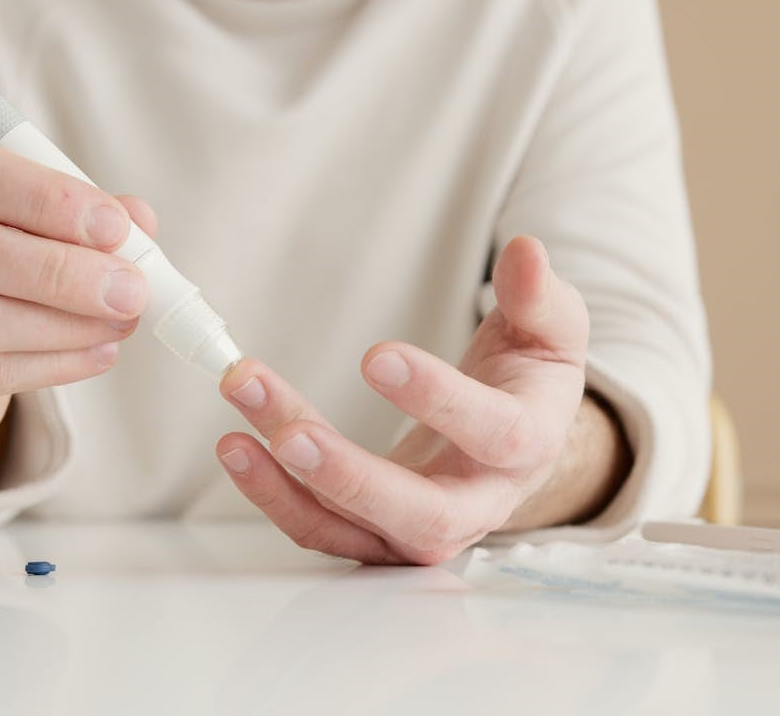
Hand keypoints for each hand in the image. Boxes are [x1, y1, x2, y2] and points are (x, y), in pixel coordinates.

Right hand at [0, 142, 155, 494]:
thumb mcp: (34, 235)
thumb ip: (83, 221)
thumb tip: (138, 218)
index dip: (43, 197)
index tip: (114, 224)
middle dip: (57, 268)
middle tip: (129, 287)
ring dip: (59, 322)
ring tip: (122, 322)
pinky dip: (52, 364)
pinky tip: (100, 354)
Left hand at [217, 236, 598, 564]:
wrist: (511, 447)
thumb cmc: (527, 384)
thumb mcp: (550, 335)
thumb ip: (538, 297)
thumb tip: (524, 250)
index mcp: (525, 449)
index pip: (492, 433)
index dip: (438, 398)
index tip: (376, 355)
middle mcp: (474, 506)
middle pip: (419, 515)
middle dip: (349, 476)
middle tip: (289, 435)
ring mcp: (418, 530)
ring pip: (352, 527)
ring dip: (287, 488)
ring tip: (233, 439)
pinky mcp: (373, 534)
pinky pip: (320, 528)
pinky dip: (275, 495)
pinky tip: (237, 447)